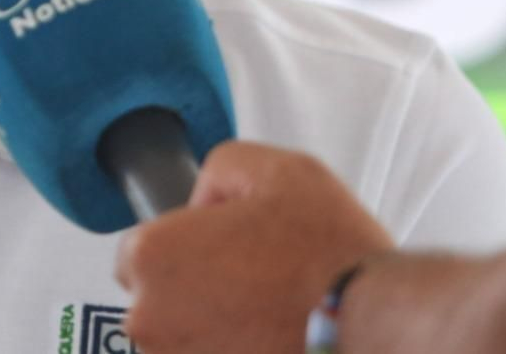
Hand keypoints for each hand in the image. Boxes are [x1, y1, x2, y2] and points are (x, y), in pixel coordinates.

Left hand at [114, 141, 393, 353]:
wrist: (371, 327)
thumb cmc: (328, 258)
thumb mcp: (276, 169)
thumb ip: (220, 171)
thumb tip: (204, 203)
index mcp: (153, 257)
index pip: (135, 251)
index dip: (180, 243)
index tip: (216, 248)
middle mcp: (150, 321)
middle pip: (156, 300)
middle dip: (194, 290)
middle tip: (250, 279)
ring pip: (183, 340)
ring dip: (212, 329)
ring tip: (268, 312)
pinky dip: (235, 351)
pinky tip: (270, 337)